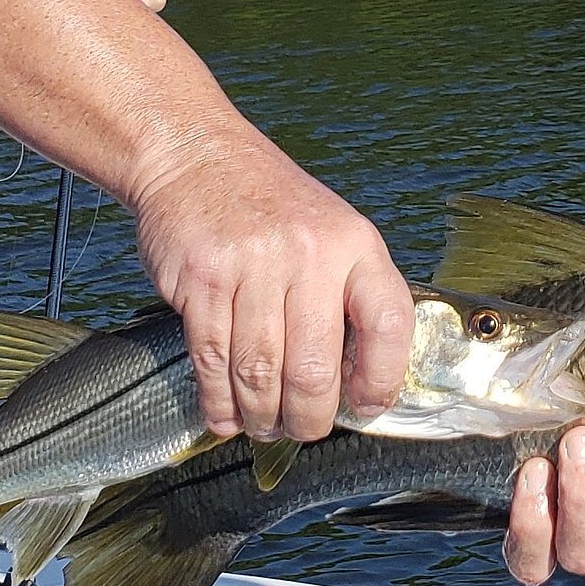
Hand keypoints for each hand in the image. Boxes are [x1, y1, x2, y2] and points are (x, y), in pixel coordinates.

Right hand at [129, 121, 412, 442]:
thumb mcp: (332, 231)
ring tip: (262, 426)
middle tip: (300, 429)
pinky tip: (225, 412)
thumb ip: (349, 295)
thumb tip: (356, 380)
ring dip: (261, 416)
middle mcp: (309, 254)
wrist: (196, 156)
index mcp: (355, 244)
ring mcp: (253, 266)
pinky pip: (214, 360)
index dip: (380, 380)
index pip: (388, 325)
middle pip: (314, 370)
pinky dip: (219, 400)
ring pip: (260, 374)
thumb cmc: (270, 204)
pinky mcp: (203, 280)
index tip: (365, 406)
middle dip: (308, 418)